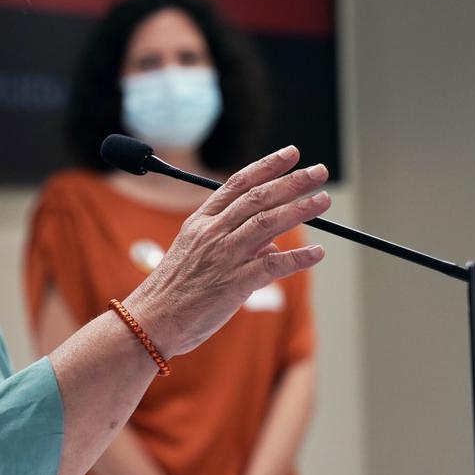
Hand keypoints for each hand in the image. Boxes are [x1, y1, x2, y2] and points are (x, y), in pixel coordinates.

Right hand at [124, 146, 328, 356]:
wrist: (152, 319)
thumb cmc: (173, 290)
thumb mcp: (195, 253)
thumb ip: (233, 243)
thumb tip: (271, 244)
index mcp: (200, 222)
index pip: (237, 184)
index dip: (267, 166)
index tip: (290, 154)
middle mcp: (212, 233)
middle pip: (258, 198)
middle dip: (292, 182)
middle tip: (319, 172)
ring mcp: (223, 256)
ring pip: (267, 224)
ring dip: (299, 209)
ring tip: (323, 201)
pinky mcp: (234, 283)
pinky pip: (273, 265)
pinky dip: (298, 258)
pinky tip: (318, 254)